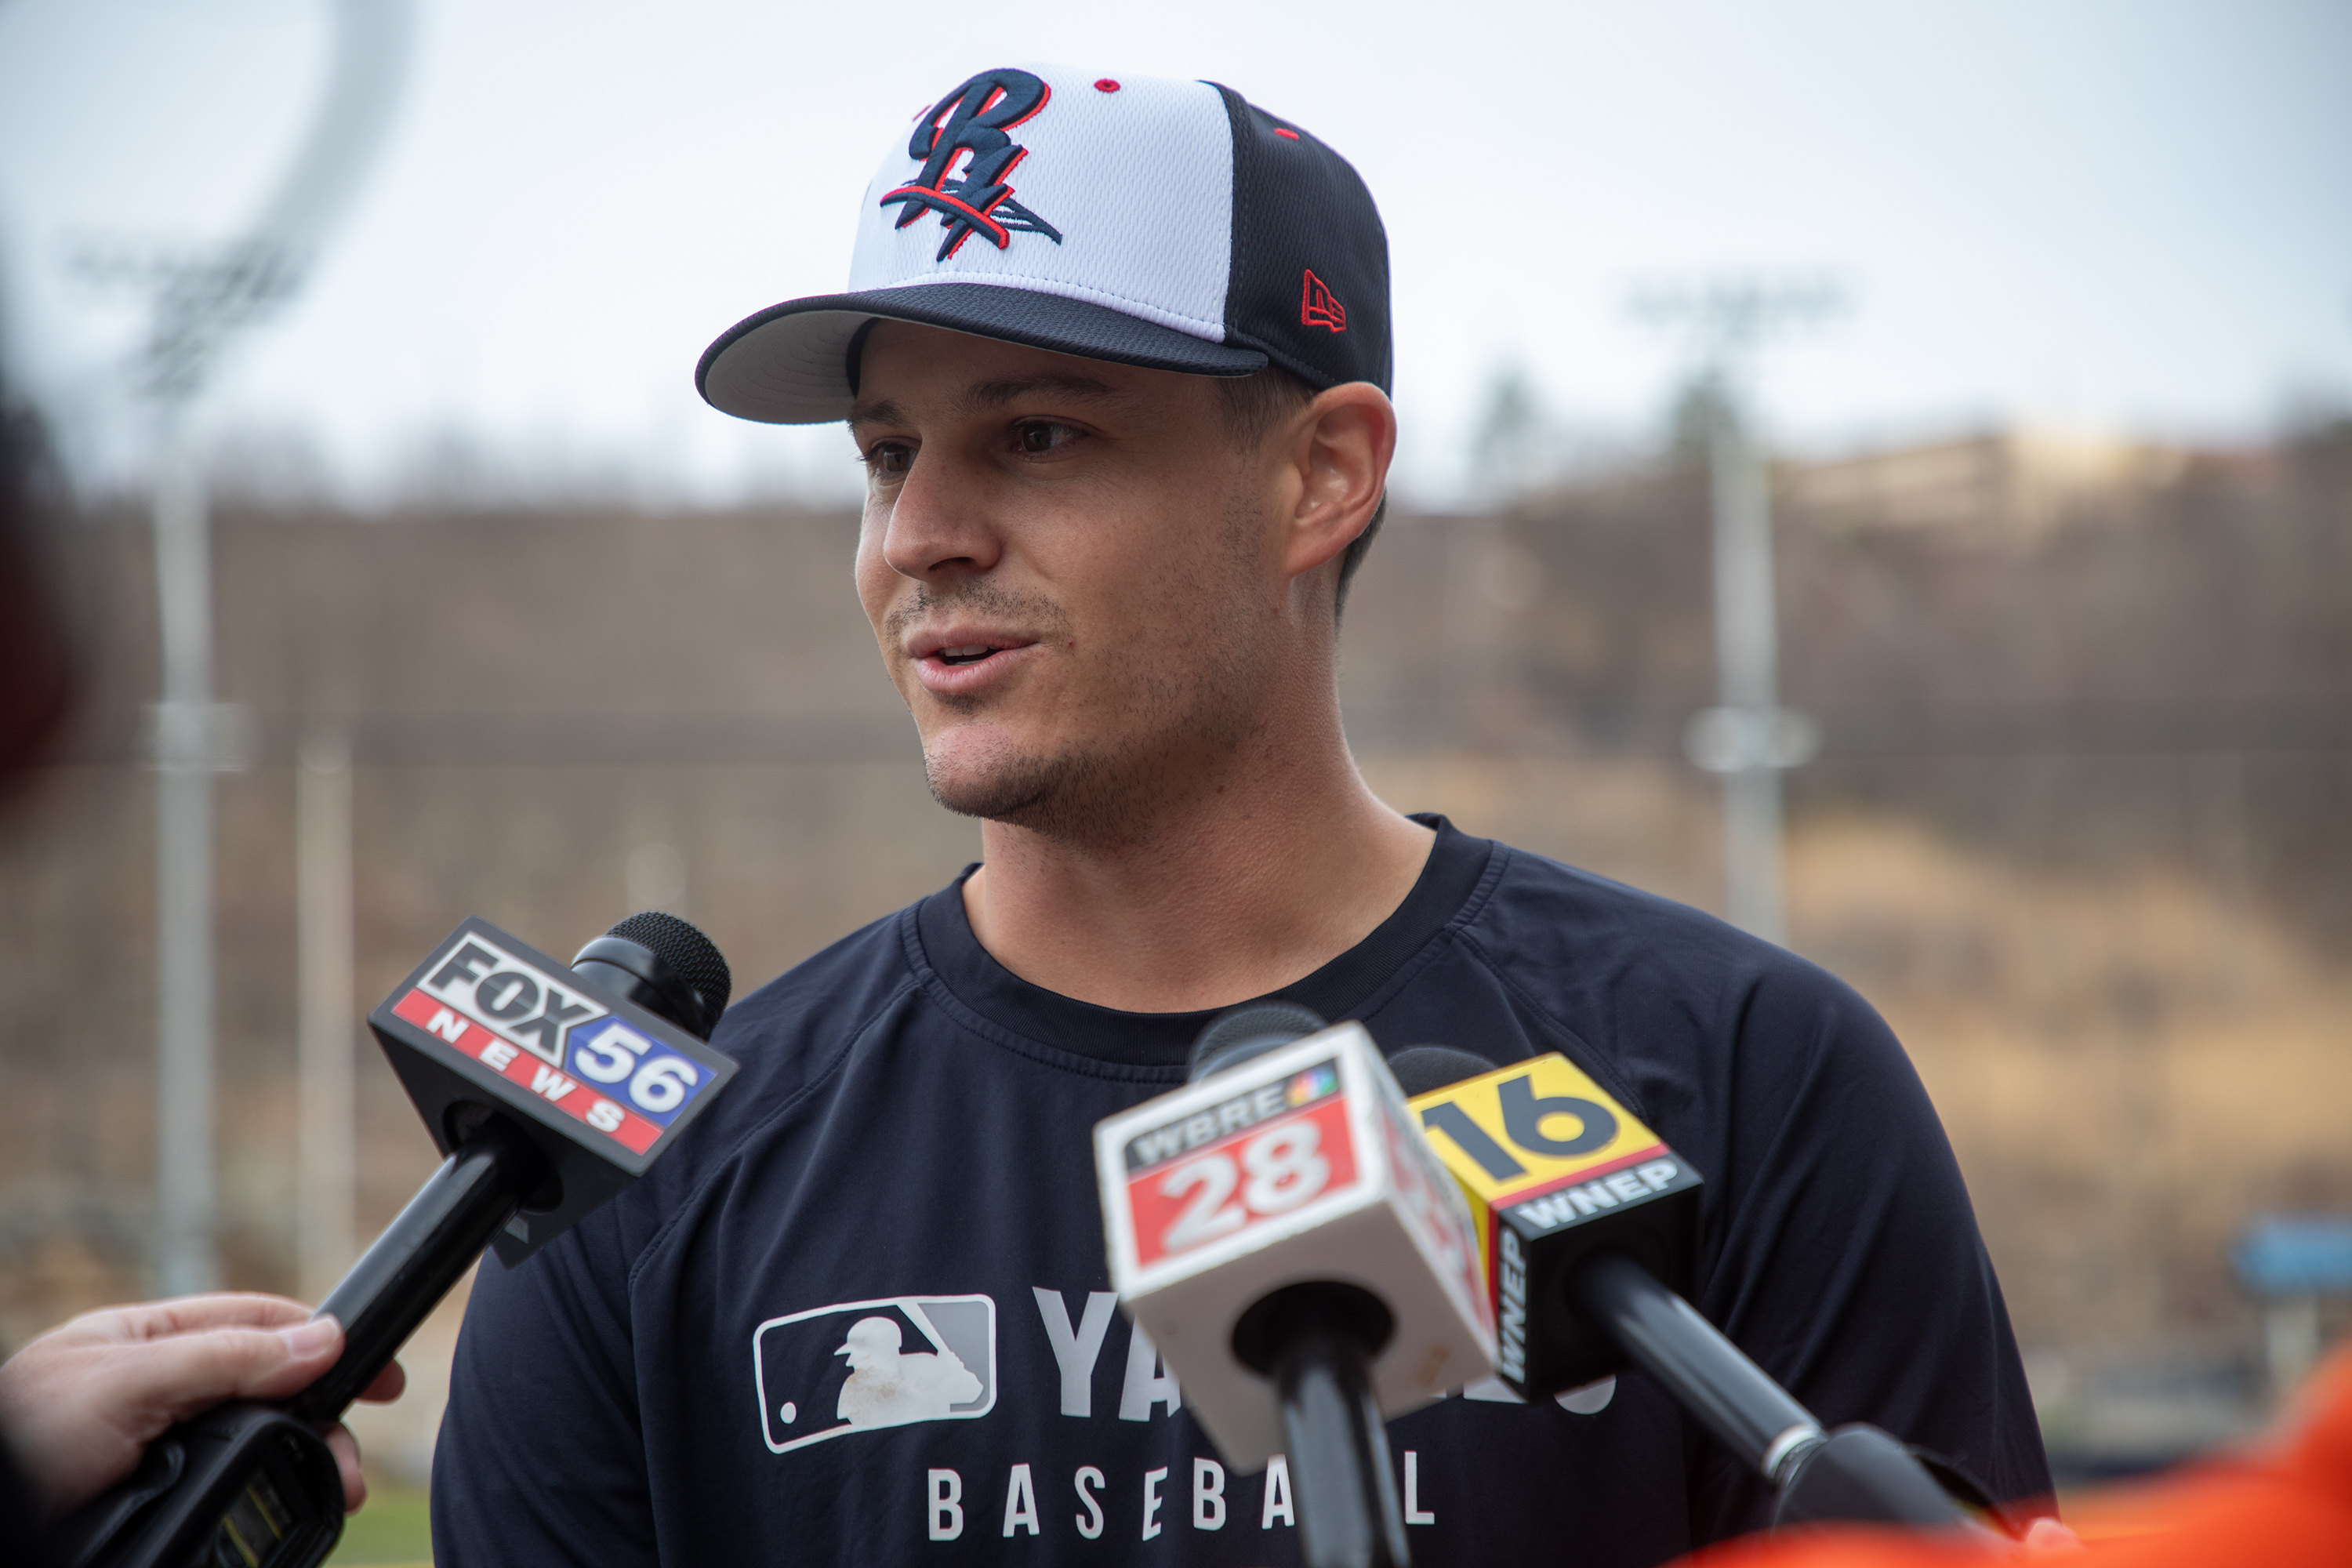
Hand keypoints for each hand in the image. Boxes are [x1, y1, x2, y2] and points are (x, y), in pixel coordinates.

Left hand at [0, 1293, 404, 1519]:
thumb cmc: (18, 1447)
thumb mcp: (124, 1386)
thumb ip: (223, 1358)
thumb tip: (323, 1340)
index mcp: (144, 1344)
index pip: (254, 1322)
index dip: (322, 1339)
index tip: (379, 1375)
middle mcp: (155, 1395)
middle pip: (267, 1394)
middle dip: (320, 1424)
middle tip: (349, 1467)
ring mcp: (157, 1455)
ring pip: (254, 1450)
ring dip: (300, 1467)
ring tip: (331, 1494)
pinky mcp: (157, 1506)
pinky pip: (228, 1494)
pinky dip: (262, 1499)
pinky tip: (283, 1510)